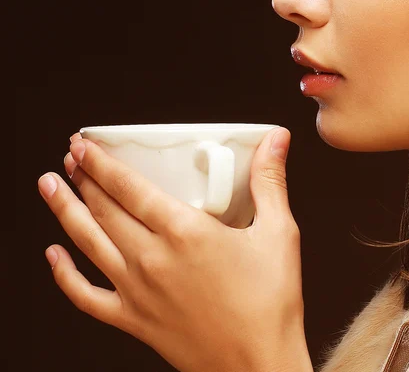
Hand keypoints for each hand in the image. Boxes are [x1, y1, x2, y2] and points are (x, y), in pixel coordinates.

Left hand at [38, 127, 311, 371]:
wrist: (258, 365)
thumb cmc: (270, 303)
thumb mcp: (278, 232)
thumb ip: (269, 181)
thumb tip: (275, 141)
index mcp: (184, 232)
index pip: (128, 187)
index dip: (101, 162)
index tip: (85, 144)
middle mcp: (152, 258)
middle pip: (103, 209)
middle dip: (82, 177)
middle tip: (72, 157)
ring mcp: (137, 291)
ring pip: (87, 242)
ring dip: (65, 210)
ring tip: (50, 186)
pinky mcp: (133, 320)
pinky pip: (85, 296)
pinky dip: (63, 275)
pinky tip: (54, 256)